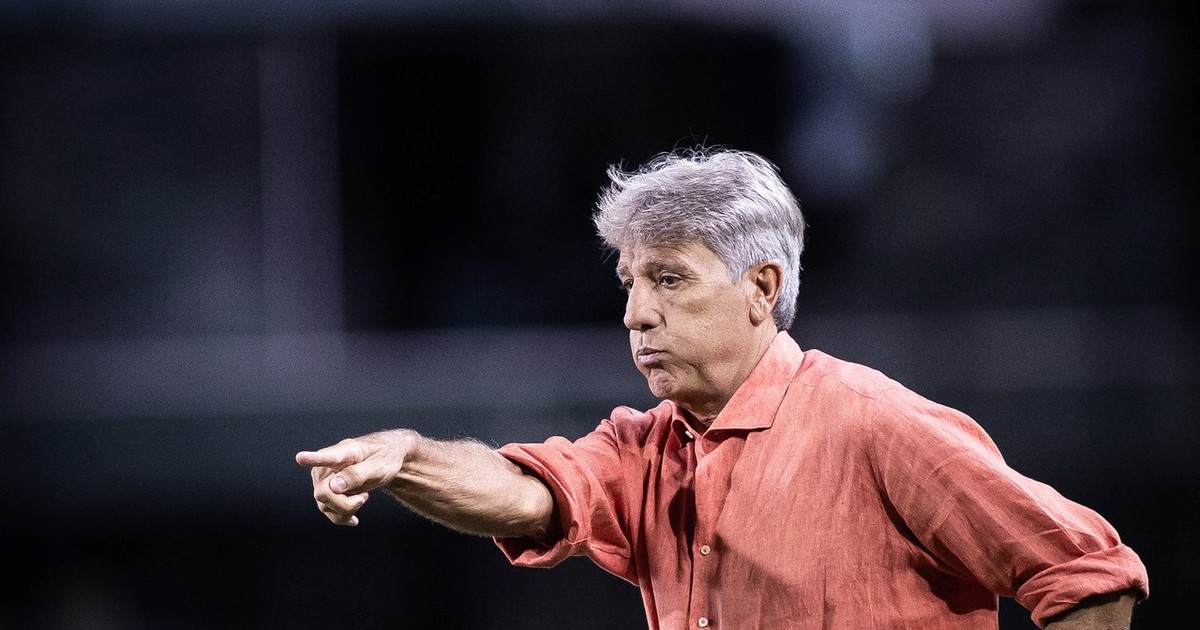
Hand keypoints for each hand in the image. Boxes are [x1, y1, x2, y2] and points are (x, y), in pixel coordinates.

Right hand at [295, 429, 417, 525]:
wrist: (385, 459)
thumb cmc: (384, 457)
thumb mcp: (380, 466)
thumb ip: (357, 474)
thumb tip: (334, 486)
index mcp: (344, 452)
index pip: (326, 457)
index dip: (313, 459)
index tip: (300, 458)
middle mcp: (327, 465)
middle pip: (323, 493)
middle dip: (345, 504)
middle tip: (364, 498)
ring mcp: (323, 479)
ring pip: (324, 505)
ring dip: (346, 509)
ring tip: (362, 497)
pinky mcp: (325, 491)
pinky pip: (327, 511)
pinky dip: (341, 517)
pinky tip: (354, 519)